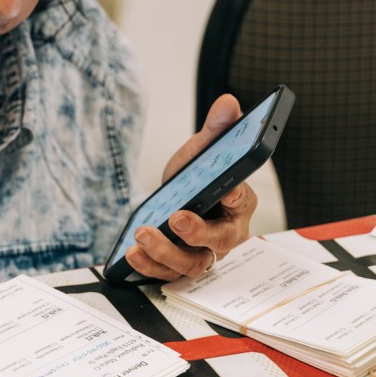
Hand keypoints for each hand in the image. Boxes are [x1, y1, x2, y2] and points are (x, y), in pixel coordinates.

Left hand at [124, 94, 257, 279]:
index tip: (225, 189)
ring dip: (166, 252)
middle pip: (219, 241)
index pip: (243, 199)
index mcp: (240, 202)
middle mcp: (227, 234)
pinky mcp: (180, 266)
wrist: (174, 200)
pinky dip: (149, 266)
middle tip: (176, 218)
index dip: (235, 196)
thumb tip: (228, 103)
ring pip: (192, 263)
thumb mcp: (203, 151)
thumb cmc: (197, 178)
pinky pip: (168, 273)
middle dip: (197, 232)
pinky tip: (132, 252)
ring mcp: (204, 254)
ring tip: (142, 234)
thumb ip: (217, 129)